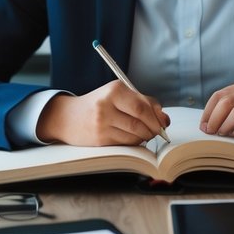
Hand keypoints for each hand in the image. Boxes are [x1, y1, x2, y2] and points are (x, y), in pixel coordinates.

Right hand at [35, 81, 169, 146]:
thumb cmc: (99, 104)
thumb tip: (164, 119)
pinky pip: (126, 143)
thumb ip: (143, 102)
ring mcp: (102, 124)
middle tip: (157, 131)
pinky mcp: (100, 139)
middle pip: (140, 121)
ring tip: (143, 133)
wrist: (68, 117)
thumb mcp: (118, 95)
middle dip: (154, 129)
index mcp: (114, 90)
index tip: (163, 122)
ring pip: (135, 135)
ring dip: (144, 137)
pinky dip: (134, 142)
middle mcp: (106, 105)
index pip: (143, 106)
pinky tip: (131, 137)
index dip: (157, 117)